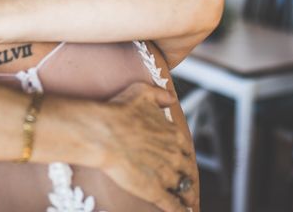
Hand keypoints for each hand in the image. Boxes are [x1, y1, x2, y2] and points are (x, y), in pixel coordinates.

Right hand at [101, 83, 197, 211]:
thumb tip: (170, 98)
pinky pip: (173, 205)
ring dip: (186, 195)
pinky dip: (180, 210)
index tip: (182, 159)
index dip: (183, 155)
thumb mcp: (142, 92)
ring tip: (188, 201)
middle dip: (186, 176)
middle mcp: (175, 155)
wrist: (104, 133)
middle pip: (187, 169)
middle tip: (186, 182)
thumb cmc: (120, 112)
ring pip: (183, 189)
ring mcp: (167, 174)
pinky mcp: (155, 191)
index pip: (186, 148)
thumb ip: (159, 95)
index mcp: (173, 134)